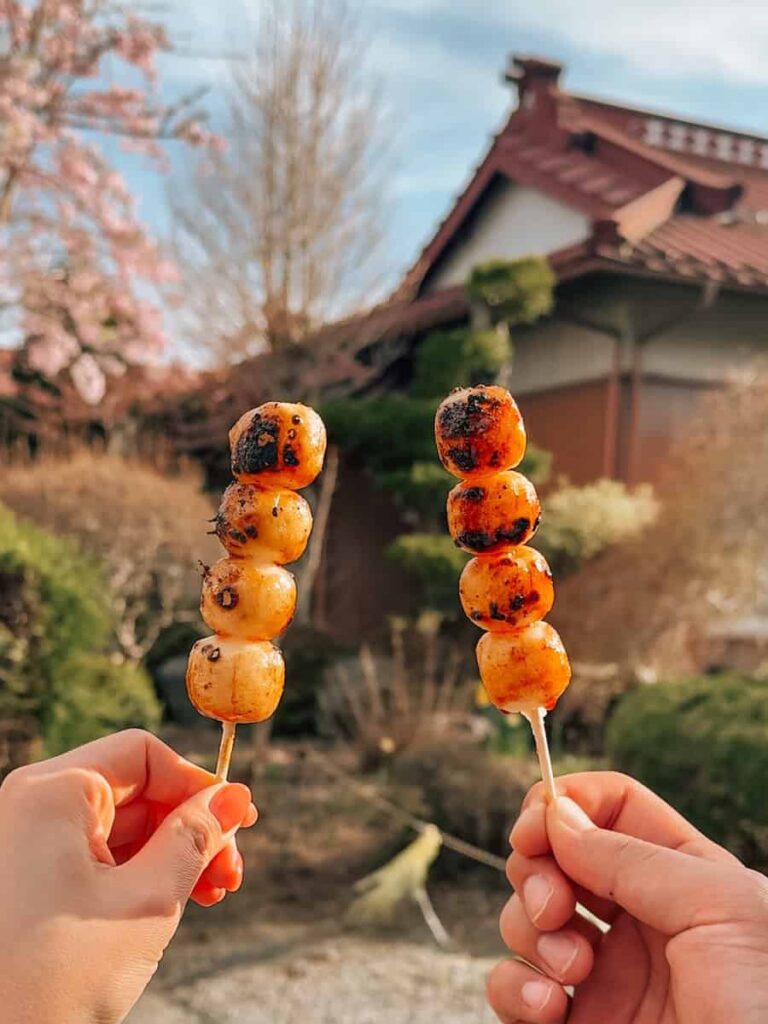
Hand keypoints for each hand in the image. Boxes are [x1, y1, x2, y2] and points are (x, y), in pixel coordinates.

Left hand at [0, 729, 256, 1023]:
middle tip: (232, 873)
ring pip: (123, 826)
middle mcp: (34, 805)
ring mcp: (29, 842)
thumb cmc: (56, 978)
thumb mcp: (146, 901)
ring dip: (174, 854)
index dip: (197, 785)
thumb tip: (233, 798)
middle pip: (137, 791)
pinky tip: (178, 901)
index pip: (144, 755)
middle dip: (191, 828)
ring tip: (213, 894)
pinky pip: (99, 856)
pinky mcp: (30, 877)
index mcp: (53, 792)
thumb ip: (194, 840)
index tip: (239, 822)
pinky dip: (141, 873)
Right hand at [488, 771, 767, 1022]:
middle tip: (554, 905)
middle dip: (536, 870)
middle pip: (555, 856)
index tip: (536, 827)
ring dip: (528, 932)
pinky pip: (514, 991)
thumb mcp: (719, 908)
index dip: (565, 803)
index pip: (611, 807)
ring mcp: (605, 976)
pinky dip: (514, 990)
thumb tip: (557, 816)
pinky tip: (549, 1008)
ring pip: (527, 919)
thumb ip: (632, 857)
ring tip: (568, 969)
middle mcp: (639, 919)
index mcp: (683, 876)